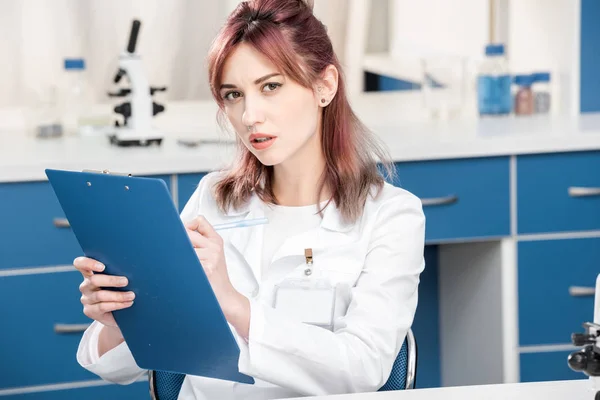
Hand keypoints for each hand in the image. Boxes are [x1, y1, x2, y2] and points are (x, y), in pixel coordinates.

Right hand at [74, 256, 134, 328]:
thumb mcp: (118, 281)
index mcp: (90, 273)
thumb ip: (119, 273)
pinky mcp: (90, 311)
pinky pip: (103, 306)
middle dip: (111, 280)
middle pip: (94, 280)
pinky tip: (128, 303)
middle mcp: (86, 285)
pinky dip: (118, 304)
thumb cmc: (119, 291)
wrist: (118, 314)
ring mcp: (86, 299)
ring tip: (131, 295)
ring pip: (100, 295)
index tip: (102, 267)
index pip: (80, 263)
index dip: (88, 263)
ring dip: (118, 295)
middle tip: (126, 281)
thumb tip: (133, 268)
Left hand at [185, 216, 249, 336]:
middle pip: (187, 233)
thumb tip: (177, 232)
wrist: (226, 297)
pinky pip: (185, 262)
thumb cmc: (216, 277)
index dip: (187, 226)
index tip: (183, 237)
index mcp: (216, 240)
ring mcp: (210, 258)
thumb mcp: (213, 255)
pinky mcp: (206, 269)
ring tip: (184, 267)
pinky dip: (181, 269)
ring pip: (183, 249)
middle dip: (179, 243)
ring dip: (178, 258)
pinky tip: (187, 275)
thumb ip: (201, 241)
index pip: (199, 221)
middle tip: (180, 256)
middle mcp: (214, 246)